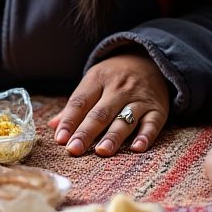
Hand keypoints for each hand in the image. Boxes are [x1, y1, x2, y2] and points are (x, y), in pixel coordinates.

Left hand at [49, 51, 169, 155]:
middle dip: (86, 132)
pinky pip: (152, 123)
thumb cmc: (114, 77)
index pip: (80, 102)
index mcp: (97, 80)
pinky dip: (146, 136)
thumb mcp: (93, 82)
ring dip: (113, 136)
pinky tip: (138, 148)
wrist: (150, 60)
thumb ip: (75, 106)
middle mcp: (118, 89)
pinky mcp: (157, 109)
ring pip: (125, 119)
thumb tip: (54, 126)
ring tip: (102, 151)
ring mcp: (139, 99)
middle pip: (100, 113)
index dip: (69, 120)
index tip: (60, 139)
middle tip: (74, 149)